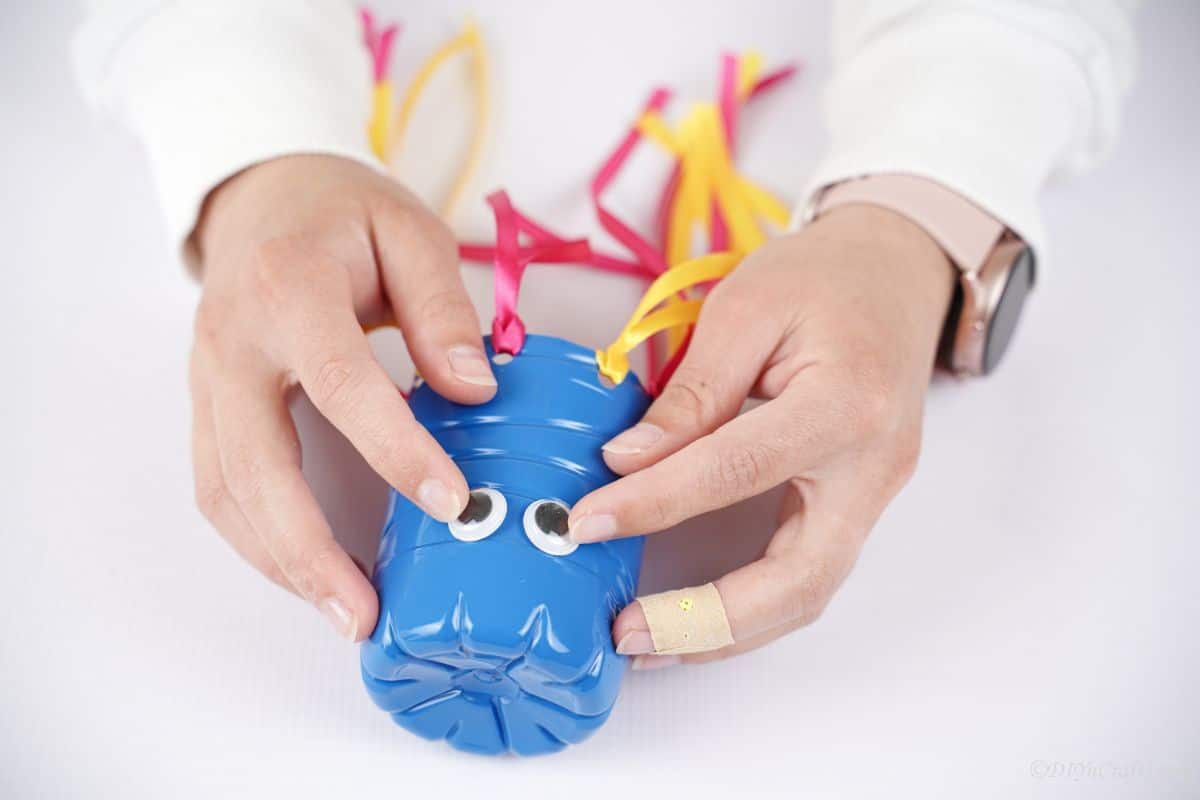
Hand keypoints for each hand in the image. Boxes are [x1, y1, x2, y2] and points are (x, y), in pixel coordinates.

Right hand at [190, 155, 494, 640]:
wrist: (260, 195)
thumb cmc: (342, 212)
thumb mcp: (408, 231)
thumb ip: (441, 309)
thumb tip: (473, 393)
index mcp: (287, 288)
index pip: (340, 382)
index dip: (394, 449)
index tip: (452, 502)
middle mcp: (232, 343)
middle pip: (256, 465)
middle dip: (308, 549)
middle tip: (365, 613)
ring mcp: (207, 379)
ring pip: (226, 491)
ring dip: (279, 563)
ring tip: (345, 612)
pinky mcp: (206, 406)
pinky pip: (220, 487)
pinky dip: (261, 542)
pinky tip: (311, 573)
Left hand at [568, 205, 955, 667]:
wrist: (895, 273)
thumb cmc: (823, 277)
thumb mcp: (746, 308)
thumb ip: (691, 392)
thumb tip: (626, 462)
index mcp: (845, 403)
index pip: (736, 470)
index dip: (655, 502)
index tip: (585, 522)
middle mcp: (874, 467)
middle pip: (798, 579)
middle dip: (705, 620)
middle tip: (627, 634)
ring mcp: (874, 494)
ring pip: (807, 595)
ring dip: (725, 630)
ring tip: (648, 640)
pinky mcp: (859, 505)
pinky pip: (805, 575)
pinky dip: (747, 606)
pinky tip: (690, 613)